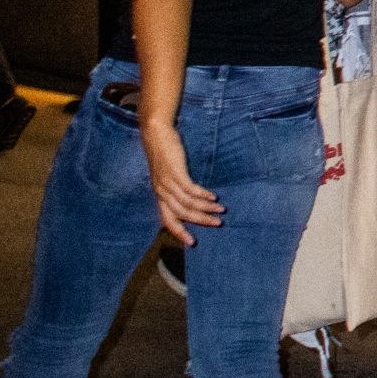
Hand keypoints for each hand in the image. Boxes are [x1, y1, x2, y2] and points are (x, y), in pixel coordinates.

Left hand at [144, 120, 222, 242]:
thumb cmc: (163, 154)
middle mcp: (162, 193)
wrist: (155, 135)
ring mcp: (168, 183)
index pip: (168, 220)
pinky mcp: (175, 173)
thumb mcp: (166, 174)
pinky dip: (203, 195)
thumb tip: (189, 197)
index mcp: (159, 196)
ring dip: (206, 208)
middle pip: (181, 214)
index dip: (179, 232)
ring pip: (187, 204)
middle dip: (200, 221)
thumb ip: (174, 187)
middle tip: (217, 224)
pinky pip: (190, 189)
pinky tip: (213, 196)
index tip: (192, 242)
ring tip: (221, 210)